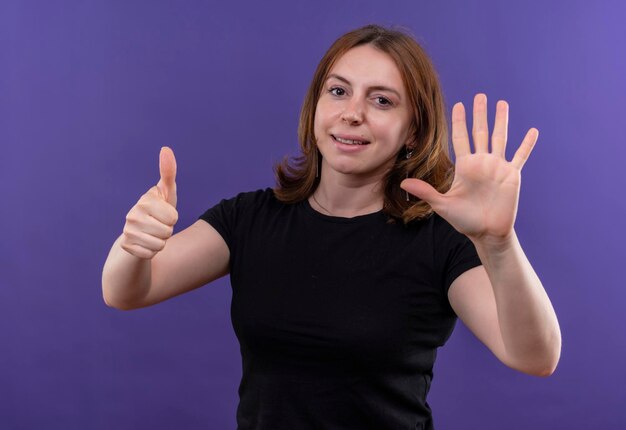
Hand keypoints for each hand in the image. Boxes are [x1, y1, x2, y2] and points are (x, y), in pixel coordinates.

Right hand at [120, 147, 178, 258]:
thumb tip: (166, 149)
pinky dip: (151, 252)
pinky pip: (150, 254)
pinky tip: (144, 244)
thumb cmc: (159, 211)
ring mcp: (127, 231)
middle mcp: (132, 214)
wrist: (140, 235)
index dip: (172, 218)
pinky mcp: (125, 246)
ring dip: (160, 242)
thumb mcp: (167, 194)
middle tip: (158, 226)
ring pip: (160, 244)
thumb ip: (168, 172)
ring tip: (152, 234)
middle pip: (167, 231)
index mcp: (144, 200)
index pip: (173, 217)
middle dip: (167, 231)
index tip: (163, 214)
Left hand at [401, 94, 537, 242]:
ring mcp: (498, 167)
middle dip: (480, 114)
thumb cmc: (464, 220)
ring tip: (502, 103)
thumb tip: (403, 183)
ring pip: (501, 138)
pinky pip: (521, 156)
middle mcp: (482, 162)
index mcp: (465, 166)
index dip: (460, 121)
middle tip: (480, 96)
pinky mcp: (512, 175)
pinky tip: (533, 131)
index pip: (461, 138)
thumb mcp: (442, 204)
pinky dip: (527, 144)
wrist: (487, 233)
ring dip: (502, 121)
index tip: (459, 104)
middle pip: (481, 132)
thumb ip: (425, 191)